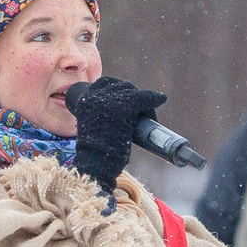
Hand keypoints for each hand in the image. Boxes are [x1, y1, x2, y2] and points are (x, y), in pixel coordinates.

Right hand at [67, 76, 164, 198]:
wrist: (96, 163)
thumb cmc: (94, 154)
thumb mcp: (91, 129)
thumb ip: (98, 119)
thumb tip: (114, 120)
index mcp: (85, 100)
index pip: (104, 83)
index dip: (117, 87)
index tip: (125, 96)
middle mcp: (96, 96)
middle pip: (121, 87)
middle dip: (132, 96)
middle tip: (139, 111)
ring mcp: (111, 100)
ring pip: (133, 93)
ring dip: (143, 102)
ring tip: (148, 116)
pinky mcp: (126, 106)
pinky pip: (144, 97)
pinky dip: (154, 98)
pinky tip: (161, 99)